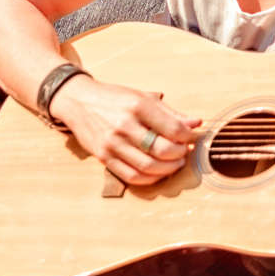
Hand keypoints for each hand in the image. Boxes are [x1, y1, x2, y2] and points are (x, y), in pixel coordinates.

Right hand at [49, 76, 200, 185]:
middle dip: (179, 154)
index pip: (173, 129)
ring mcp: (112, 143)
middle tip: (183, 152)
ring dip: (168, 169)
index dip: (188, 137)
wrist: (78, 101)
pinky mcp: (103, 156)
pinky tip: (157, 172)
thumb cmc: (113, 98)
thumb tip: (196, 124)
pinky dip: (149, 178)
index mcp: (137, 105)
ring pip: (149, 167)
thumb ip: (170, 112)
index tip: (190, 137)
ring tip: (173, 163)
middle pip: (163, 150)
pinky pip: (131, 176)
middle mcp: (124, 125)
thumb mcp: (142, 96)